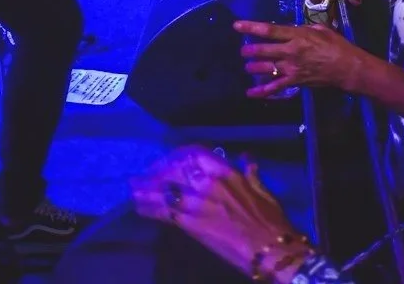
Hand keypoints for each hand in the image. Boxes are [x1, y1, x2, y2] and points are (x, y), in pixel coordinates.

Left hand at [131, 147, 302, 275]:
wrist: (270, 249)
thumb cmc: (271, 220)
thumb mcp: (263, 190)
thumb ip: (251, 172)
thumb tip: (247, 157)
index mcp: (227, 173)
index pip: (195, 154)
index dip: (177, 155)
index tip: (169, 159)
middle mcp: (208, 184)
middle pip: (174, 170)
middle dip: (158, 171)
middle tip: (146, 174)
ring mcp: (198, 204)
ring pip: (165, 190)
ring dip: (146, 188)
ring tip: (132, 187)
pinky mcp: (191, 225)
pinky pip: (165, 213)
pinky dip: (149, 208)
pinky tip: (139, 207)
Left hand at [234, 20, 368, 96]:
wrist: (347, 68)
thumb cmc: (337, 46)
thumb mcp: (320, 29)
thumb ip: (303, 28)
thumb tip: (291, 28)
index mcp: (297, 36)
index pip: (269, 30)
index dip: (251, 27)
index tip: (237, 25)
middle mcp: (291, 52)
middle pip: (264, 50)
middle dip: (250, 50)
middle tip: (243, 50)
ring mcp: (291, 68)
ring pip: (266, 68)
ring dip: (254, 67)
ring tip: (247, 66)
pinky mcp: (294, 82)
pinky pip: (275, 87)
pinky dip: (262, 91)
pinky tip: (250, 92)